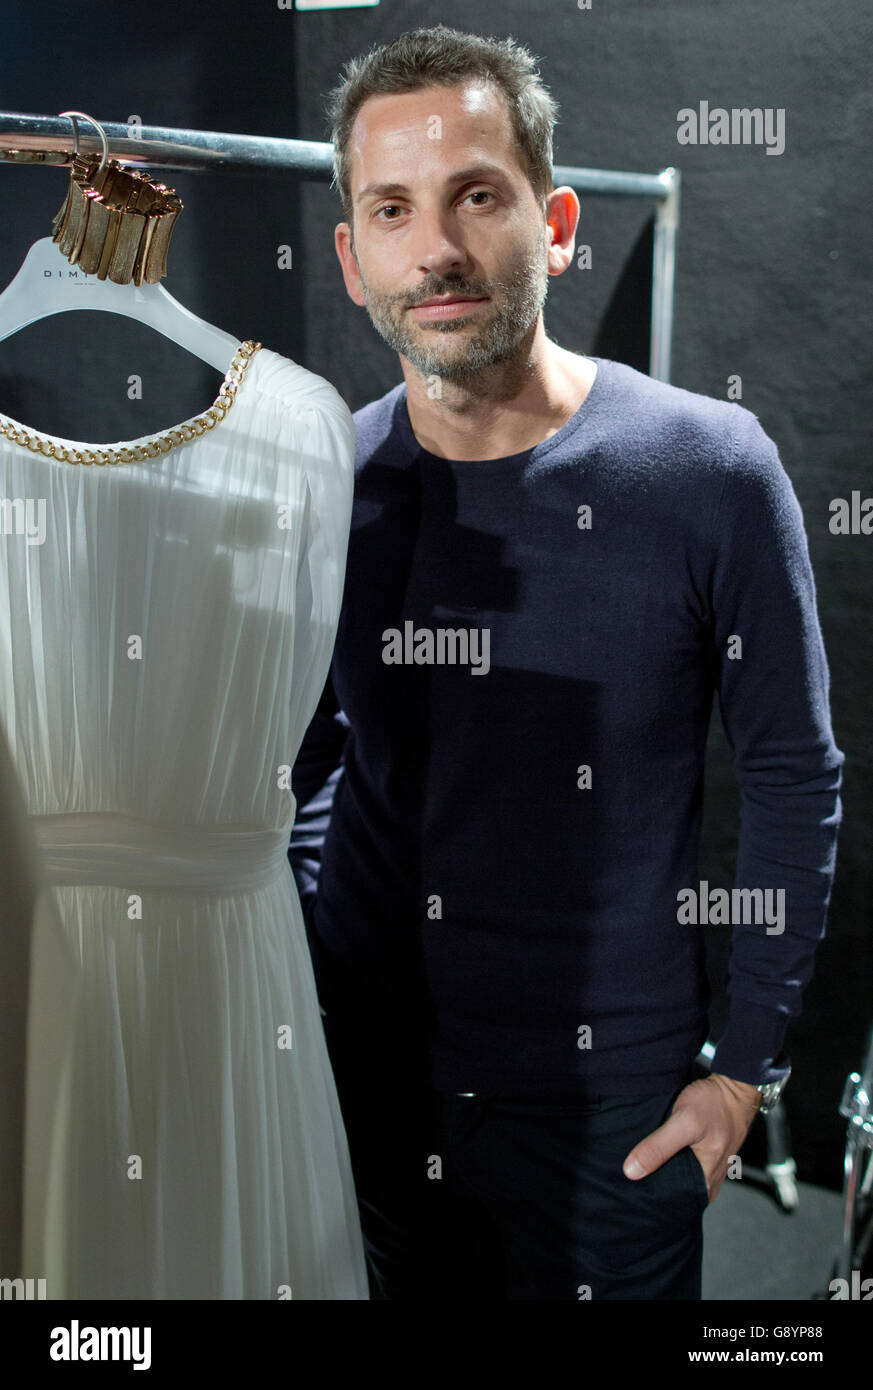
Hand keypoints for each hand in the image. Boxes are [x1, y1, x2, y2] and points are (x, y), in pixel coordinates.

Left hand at [621, 1073, 761, 1203]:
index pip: (670, 1201)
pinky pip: (682, 1164)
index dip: (649, 1194)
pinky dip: (669, 1158)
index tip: (630, 1185)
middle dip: (652, 1182)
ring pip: (676, 1176)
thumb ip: (658, 1147)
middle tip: (630, 1172)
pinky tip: (656, 1149)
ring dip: (660, 1168)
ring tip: (640, 1160)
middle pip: (673, 1190)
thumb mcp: (684, 1122)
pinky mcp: (704, 1156)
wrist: (735, 1086)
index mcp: (705, 1184)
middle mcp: (708, 1182)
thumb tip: (632, 1171)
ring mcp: (707, 1169)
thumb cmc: (715, 1104)